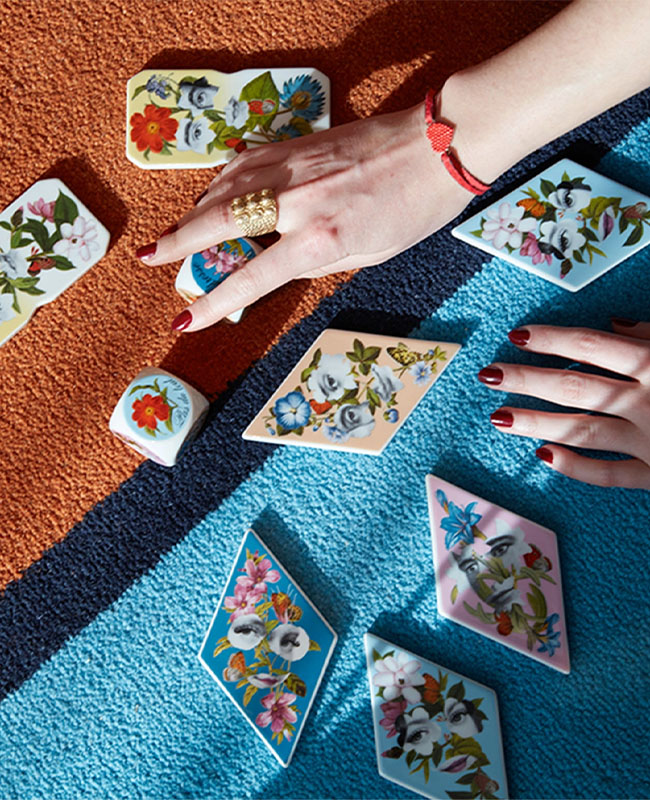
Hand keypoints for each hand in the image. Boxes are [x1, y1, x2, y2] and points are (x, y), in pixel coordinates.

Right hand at [136, 99, 473, 331]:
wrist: (435, 147)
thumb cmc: (412, 210)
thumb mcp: (368, 255)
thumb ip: (318, 263)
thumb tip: (277, 265)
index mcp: (320, 239)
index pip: (253, 278)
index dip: (214, 303)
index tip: (184, 320)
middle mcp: (297, 201)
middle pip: (220, 222)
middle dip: (177, 242)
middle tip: (144, 257)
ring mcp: (293, 166)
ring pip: (225, 186)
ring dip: (193, 210)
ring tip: (172, 234)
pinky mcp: (296, 144)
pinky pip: (244, 162)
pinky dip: (221, 179)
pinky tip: (211, 192)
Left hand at [478, 320, 649, 488]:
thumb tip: (614, 324)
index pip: (591, 346)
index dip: (551, 339)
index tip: (517, 337)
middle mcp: (648, 402)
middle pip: (574, 387)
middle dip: (527, 380)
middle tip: (491, 375)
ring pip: (582, 431)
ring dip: (536, 424)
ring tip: (498, 417)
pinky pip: (608, 474)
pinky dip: (575, 467)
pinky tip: (543, 455)